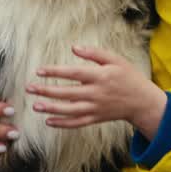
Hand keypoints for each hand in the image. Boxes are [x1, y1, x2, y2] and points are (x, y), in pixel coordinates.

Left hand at [27, 45, 166, 138]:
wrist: (141, 102)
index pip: (73, 73)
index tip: (39, 71)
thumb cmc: (128, 77)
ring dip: (51, 109)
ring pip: (69, 111)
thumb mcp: (115, 60)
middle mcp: (96, 94)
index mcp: (100, 77)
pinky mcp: (96, 118)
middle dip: (46, 91)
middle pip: (67, 93)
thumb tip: (74, 48)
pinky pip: (77, 123)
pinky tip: (49, 121)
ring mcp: (95, 108)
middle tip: (29, 88)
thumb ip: (95, 53)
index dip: (55, 71)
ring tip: (35, 105)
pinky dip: (62, 124)